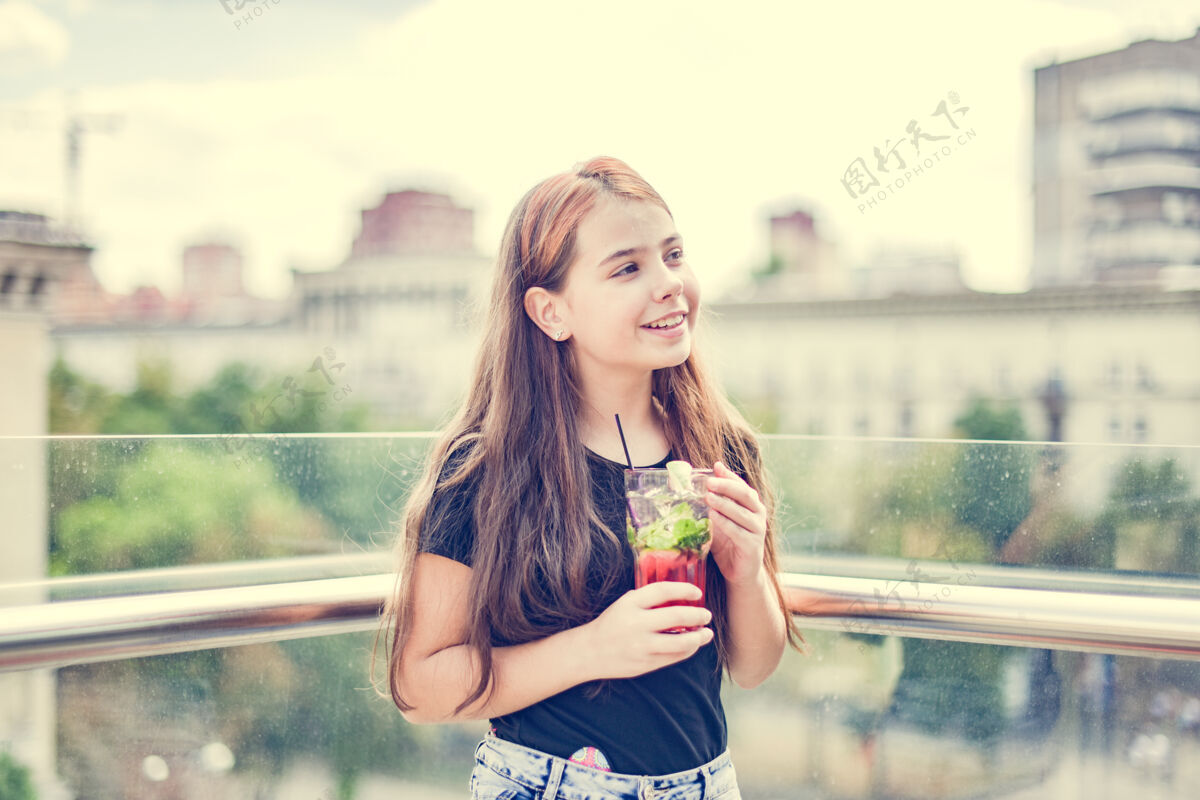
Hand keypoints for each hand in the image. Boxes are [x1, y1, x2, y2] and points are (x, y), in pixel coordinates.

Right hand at [581, 582, 712, 679]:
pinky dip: (687, 650)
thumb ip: (648, 599)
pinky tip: (692, 645)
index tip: (698, 593)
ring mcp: (642, 646)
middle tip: (707, 615)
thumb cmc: (612, 623)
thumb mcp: (625, 604)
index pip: (663, 590)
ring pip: (680, 642)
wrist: (590, 652)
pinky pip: (674, 657)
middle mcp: (636, 623)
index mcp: (630, 603)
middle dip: (697, 615)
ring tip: (707, 633)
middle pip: (677, 616)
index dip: (684, 589)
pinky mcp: (645, 664)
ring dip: (698, 637)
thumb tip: (681, 597)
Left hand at [706, 460, 767, 587]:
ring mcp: (757, 530)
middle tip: (709, 482)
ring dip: (724, 503)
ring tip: (708, 497)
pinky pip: (738, 531)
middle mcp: (758, 514)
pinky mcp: (752, 545)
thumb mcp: (720, 519)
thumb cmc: (729, 542)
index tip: (715, 467)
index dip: (729, 475)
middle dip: (726, 486)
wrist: (740, 572)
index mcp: (752, 504)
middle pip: (745, 495)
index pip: (742, 485)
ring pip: (741, 512)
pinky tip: (713, 516)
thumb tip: (701, 482)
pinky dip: (725, 523)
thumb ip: (715, 502)